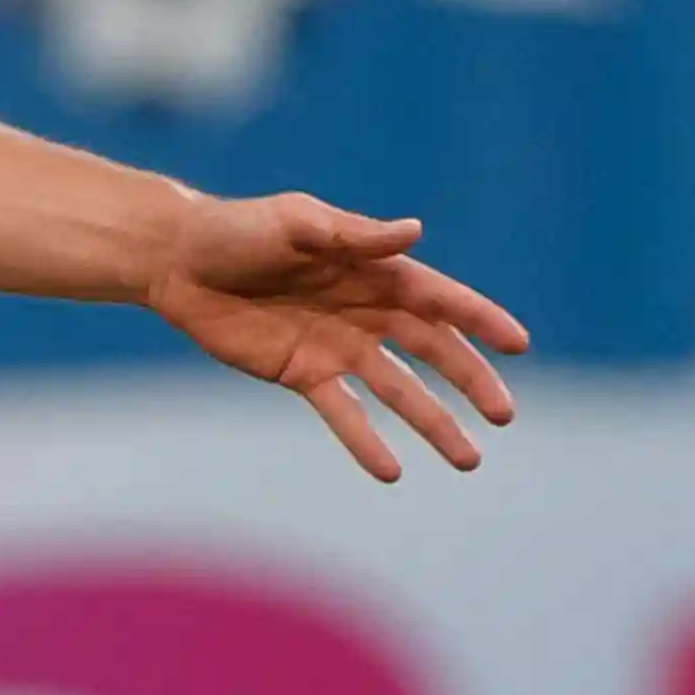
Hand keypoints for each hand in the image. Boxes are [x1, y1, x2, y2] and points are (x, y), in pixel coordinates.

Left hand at [146, 192, 526, 481]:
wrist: (176, 261)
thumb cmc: (237, 230)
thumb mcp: (294, 223)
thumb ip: (352, 235)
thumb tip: (414, 231)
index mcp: (370, 269)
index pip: (436, 297)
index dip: (478, 319)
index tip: (518, 345)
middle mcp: (363, 310)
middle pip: (430, 349)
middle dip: (469, 381)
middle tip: (504, 415)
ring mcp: (336, 345)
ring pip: (397, 389)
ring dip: (432, 421)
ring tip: (467, 459)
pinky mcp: (302, 372)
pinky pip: (343, 412)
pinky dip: (366, 441)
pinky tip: (392, 471)